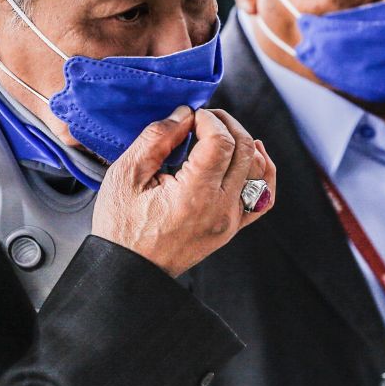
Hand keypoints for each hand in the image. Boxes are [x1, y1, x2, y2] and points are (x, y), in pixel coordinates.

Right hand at [92, 105, 276, 276]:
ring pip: (258, 169)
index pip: (221, 142)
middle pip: (244, 150)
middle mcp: (220, 208)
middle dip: (226, 124)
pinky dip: (263, 172)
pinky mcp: (231, 228)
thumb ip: (156, 138)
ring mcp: (230, 221)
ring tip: (221, 132)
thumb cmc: (121, 226)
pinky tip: (253, 155)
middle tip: (204, 118)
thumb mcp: (126, 175)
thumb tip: (184, 114)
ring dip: (244, 142)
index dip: (208, 119)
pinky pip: (263, 197)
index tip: (190, 116)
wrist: (128, 271)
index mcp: (194, 195)